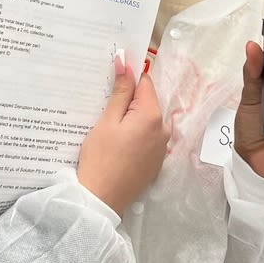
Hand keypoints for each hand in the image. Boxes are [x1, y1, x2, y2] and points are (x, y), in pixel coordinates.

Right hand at [77, 60, 169, 214]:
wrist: (101, 199)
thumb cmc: (100, 158)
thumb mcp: (107, 121)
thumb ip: (120, 91)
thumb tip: (126, 63)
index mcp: (152, 116)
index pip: (145, 83)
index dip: (128, 78)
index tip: (111, 79)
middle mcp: (163, 130)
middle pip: (147, 102)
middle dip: (128, 100)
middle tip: (103, 107)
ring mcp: (162, 148)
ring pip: (146, 121)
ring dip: (131, 119)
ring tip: (108, 128)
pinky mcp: (156, 162)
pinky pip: (147, 139)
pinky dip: (134, 135)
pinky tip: (117, 144)